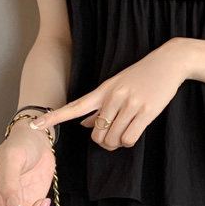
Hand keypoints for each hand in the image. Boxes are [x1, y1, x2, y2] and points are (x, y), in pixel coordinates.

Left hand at [33, 37, 191, 150]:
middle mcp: (113, 97)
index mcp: (102, 90)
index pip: (73, 107)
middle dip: (102, 141)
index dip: (53, 118)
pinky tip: (132, 134)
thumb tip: (83, 125)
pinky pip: (129, 138)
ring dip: (116, 143)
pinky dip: (128, 142)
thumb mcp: (116, 86)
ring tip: (124, 134)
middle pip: (96, 133)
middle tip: (111, 139)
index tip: (35, 126)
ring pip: (112, 137)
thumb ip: (98, 106)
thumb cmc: (142, 75)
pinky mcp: (146, 111)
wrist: (169, 62)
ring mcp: (130, 104)